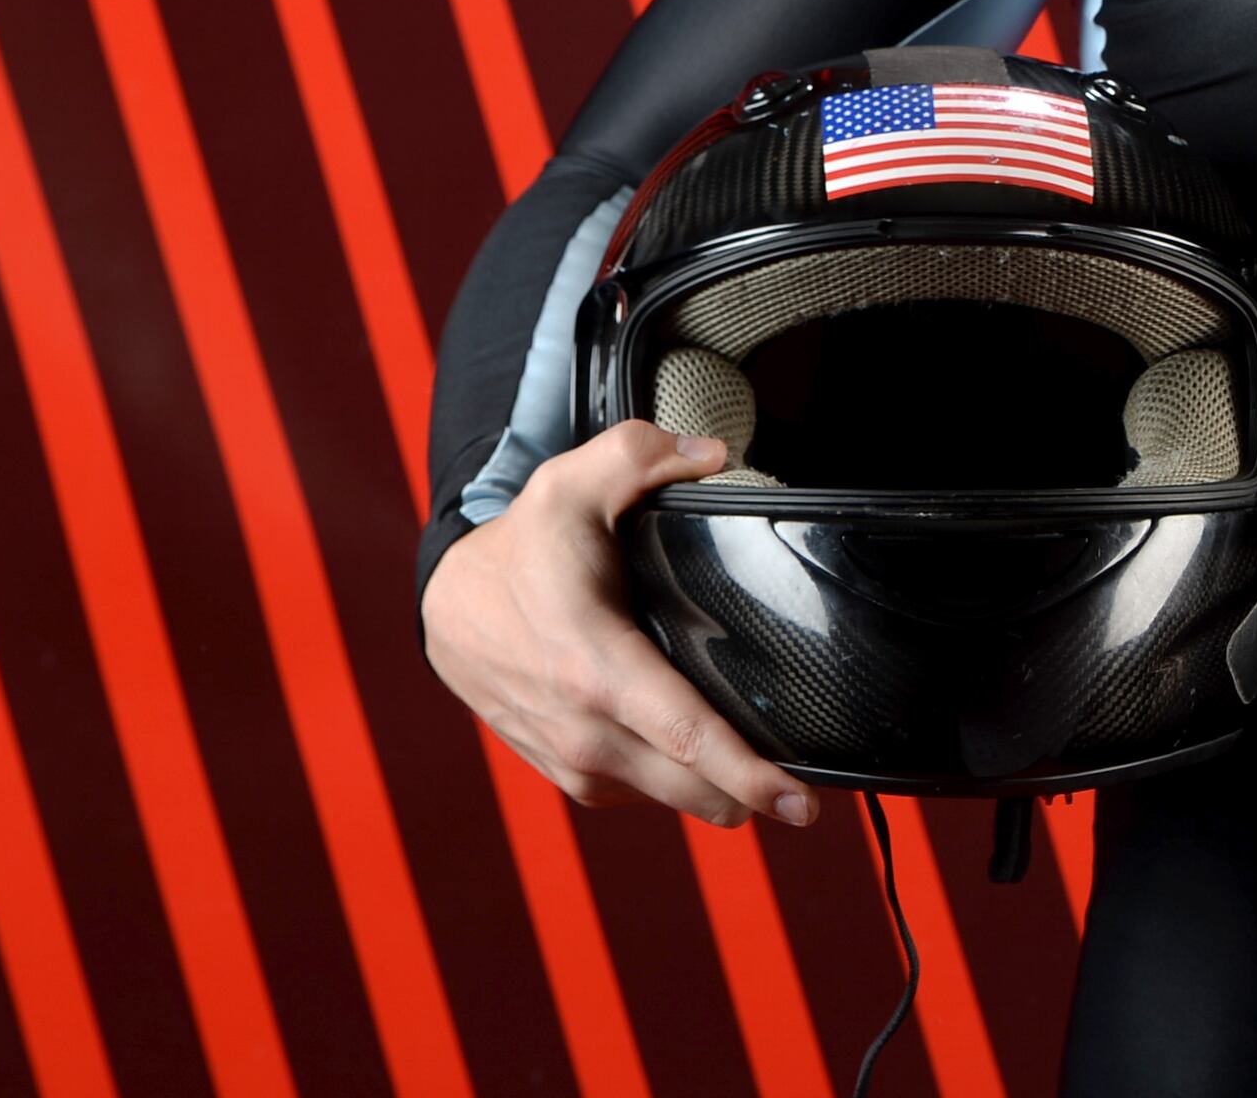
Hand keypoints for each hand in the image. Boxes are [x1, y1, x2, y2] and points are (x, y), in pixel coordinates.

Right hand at [422, 419, 815, 830]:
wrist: (450, 608)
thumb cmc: (520, 549)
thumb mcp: (571, 483)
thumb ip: (641, 455)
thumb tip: (713, 453)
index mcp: (597, 669)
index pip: (689, 738)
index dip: (751, 777)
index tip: (802, 804)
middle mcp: (586, 730)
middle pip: (691, 789)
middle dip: (754, 799)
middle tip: (806, 802)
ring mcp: (574, 761)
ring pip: (669, 800)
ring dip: (717, 795)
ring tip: (763, 779)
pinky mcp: (569, 775)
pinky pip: (639, 795)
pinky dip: (676, 785)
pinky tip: (701, 761)